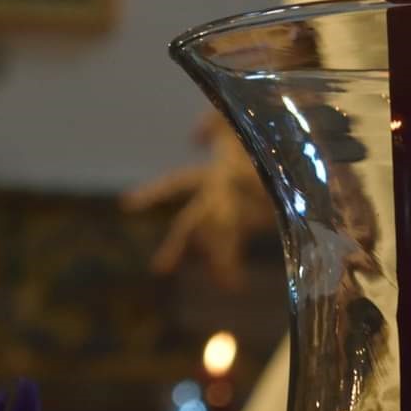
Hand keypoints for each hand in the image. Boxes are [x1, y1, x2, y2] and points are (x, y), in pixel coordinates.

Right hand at [123, 110, 275, 287]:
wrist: (284, 152)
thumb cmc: (258, 136)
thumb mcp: (239, 127)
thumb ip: (217, 124)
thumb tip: (195, 134)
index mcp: (212, 173)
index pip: (178, 183)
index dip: (155, 193)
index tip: (126, 205)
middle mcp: (217, 195)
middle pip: (195, 220)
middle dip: (180, 242)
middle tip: (159, 269)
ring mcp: (233, 211)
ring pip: (218, 238)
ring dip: (217, 259)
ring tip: (222, 285)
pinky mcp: (251, 222)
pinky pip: (236, 247)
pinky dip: (231, 268)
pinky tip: (232, 286)